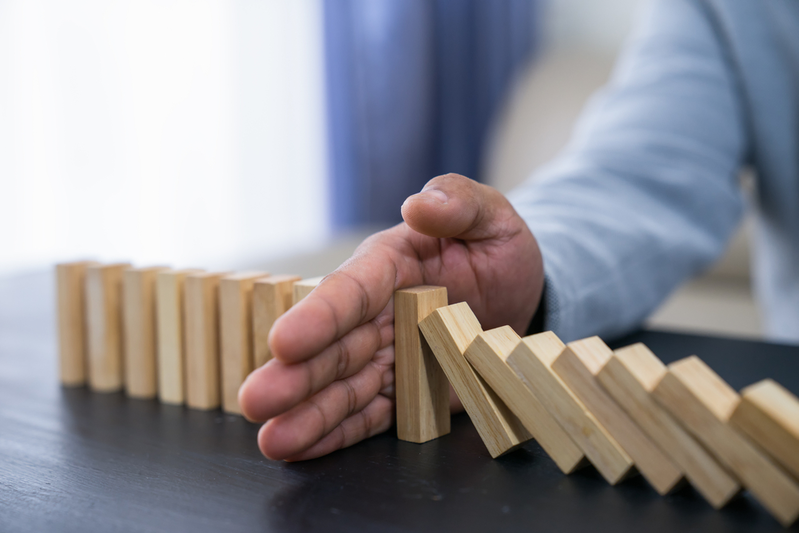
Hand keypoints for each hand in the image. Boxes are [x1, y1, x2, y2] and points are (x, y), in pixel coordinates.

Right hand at [238, 174, 544, 460]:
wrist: (523, 296)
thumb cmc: (500, 251)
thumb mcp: (492, 217)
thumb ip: (459, 203)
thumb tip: (420, 203)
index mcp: (390, 265)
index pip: (350, 291)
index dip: (318, 317)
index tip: (284, 341)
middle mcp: (379, 313)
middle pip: (334, 347)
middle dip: (295, 376)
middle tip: (257, 401)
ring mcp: (390, 356)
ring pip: (343, 387)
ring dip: (307, 414)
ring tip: (272, 440)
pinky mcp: (406, 392)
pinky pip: (369, 414)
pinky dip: (337, 433)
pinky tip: (301, 448)